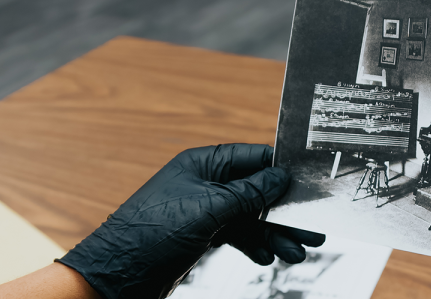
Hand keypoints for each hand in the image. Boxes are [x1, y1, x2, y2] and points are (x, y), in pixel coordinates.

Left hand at [56, 144, 325, 298]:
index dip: (283, 170)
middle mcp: (204, 183)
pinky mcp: (200, 235)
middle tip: (313, 229)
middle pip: (256, 190)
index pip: (253, 157)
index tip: (312, 184)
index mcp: (203, 164)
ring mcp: (203, 211)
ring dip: (273, 234)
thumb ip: (248, 193)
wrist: (117, 274)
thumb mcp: (208, 210)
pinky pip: (236, 235)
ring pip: (250, 217)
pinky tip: (267, 257)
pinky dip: (253, 245)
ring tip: (296, 252)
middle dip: (284, 211)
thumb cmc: (150, 234)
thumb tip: (281, 178)